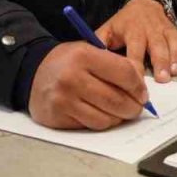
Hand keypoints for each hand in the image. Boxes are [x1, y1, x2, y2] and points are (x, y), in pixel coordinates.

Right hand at [27, 41, 148, 130]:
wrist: (33, 72)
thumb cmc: (69, 62)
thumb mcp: (90, 51)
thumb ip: (116, 65)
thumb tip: (141, 87)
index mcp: (84, 55)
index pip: (125, 74)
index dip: (139, 87)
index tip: (143, 93)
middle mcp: (72, 78)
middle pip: (117, 100)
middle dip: (133, 107)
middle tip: (137, 107)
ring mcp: (64, 100)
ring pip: (106, 118)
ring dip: (119, 118)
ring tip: (120, 112)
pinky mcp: (58, 117)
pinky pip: (91, 126)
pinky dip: (102, 122)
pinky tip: (102, 114)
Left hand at [96, 0, 176, 82]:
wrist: (144, 4)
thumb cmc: (124, 24)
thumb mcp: (108, 29)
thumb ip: (98, 45)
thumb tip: (87, 62)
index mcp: (132, 30)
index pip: (134, 49)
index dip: (135, 65)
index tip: (135, 81)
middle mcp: (151, 29)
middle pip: (157, 45)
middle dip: (161, 62)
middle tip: (163, 79)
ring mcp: (166, 29)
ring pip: (174, 42)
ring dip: (176, 57)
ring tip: (176, 72)